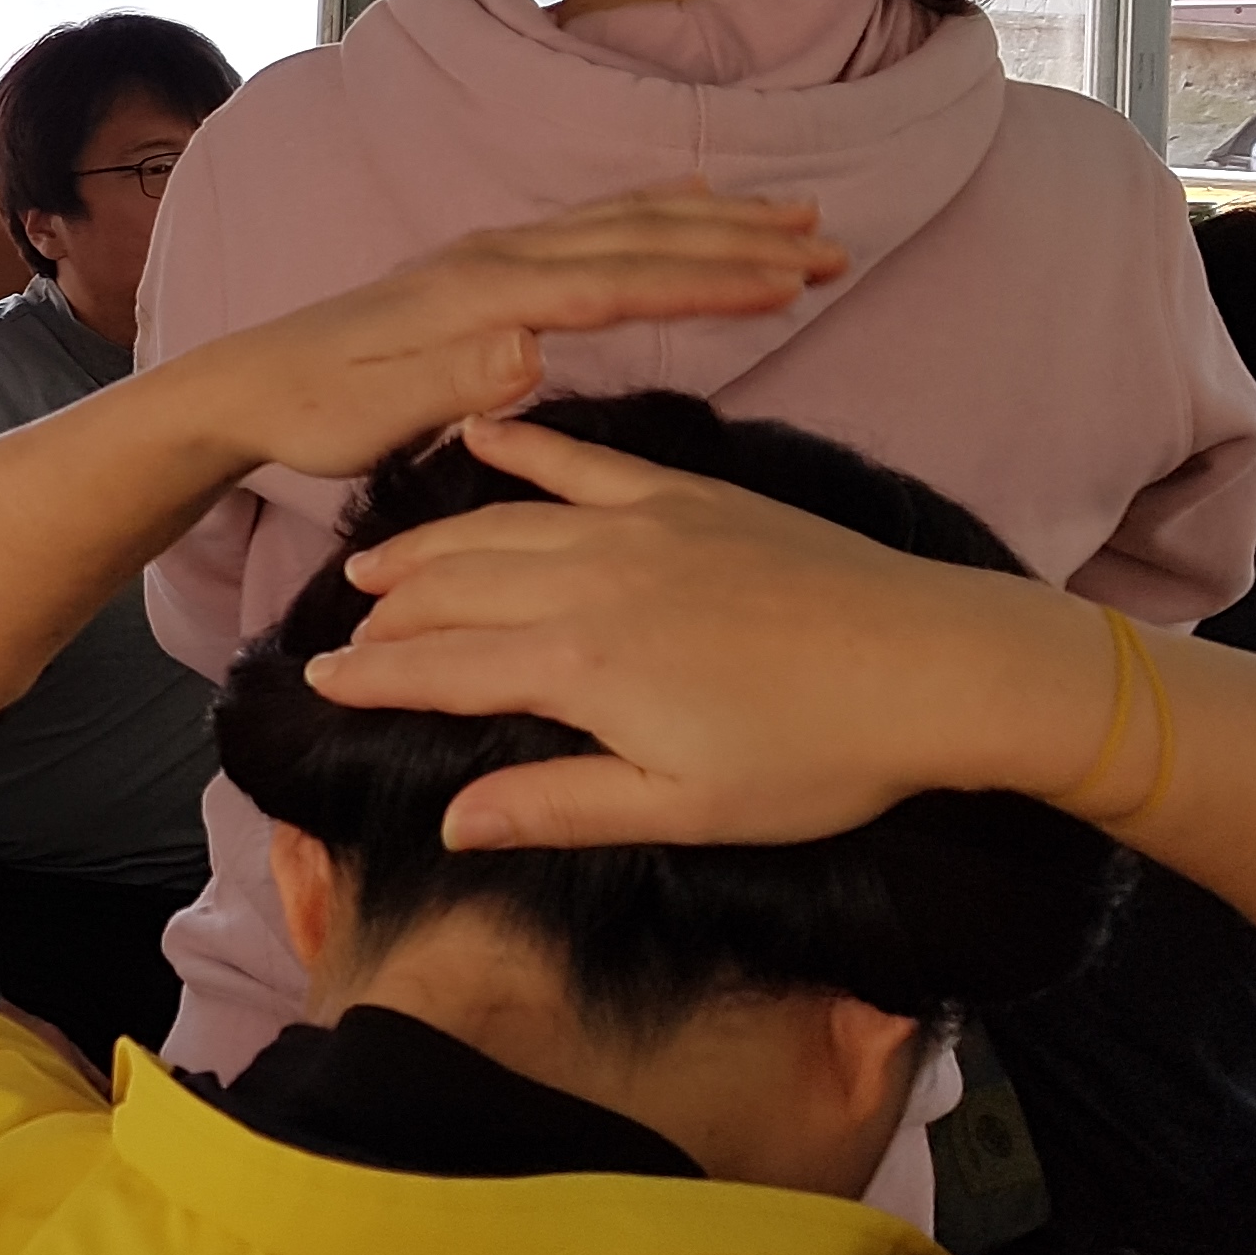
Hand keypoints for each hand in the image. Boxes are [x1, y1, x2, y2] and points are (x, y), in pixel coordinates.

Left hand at [182, 185, 845, 488]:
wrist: (248, 383)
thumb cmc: (314, 414)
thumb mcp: (374, 416)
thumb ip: (453, 383)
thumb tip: (530, 348)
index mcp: (482, 296)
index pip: (617, 282)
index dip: (707, 278)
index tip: (790, 280)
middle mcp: (495, 257)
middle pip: (638, 236)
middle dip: (739, 237)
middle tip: (832, 241)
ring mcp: (492, 252)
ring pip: (625, 221)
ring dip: (715, 217)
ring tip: (796, 215)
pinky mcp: (486, 263)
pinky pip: (593, 223)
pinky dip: (656, 208)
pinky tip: (694, 200)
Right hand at [302, 413, 1026, 852]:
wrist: (937, 666)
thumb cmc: (817, 758)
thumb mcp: (685, 809)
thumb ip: (558, 805)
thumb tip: (452, 823)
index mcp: (578, 665)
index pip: (439, 668)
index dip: (371, 678)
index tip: (318, 682)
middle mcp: (585, 581)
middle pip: (452, 589)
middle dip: (388, 615)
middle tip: (346, 636)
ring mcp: (634, 526)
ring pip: (496, 525)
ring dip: (428, 544)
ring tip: (379, 563)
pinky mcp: (684, 494)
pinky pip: (580, 457)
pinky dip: (523, 442)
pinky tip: (477, 431)